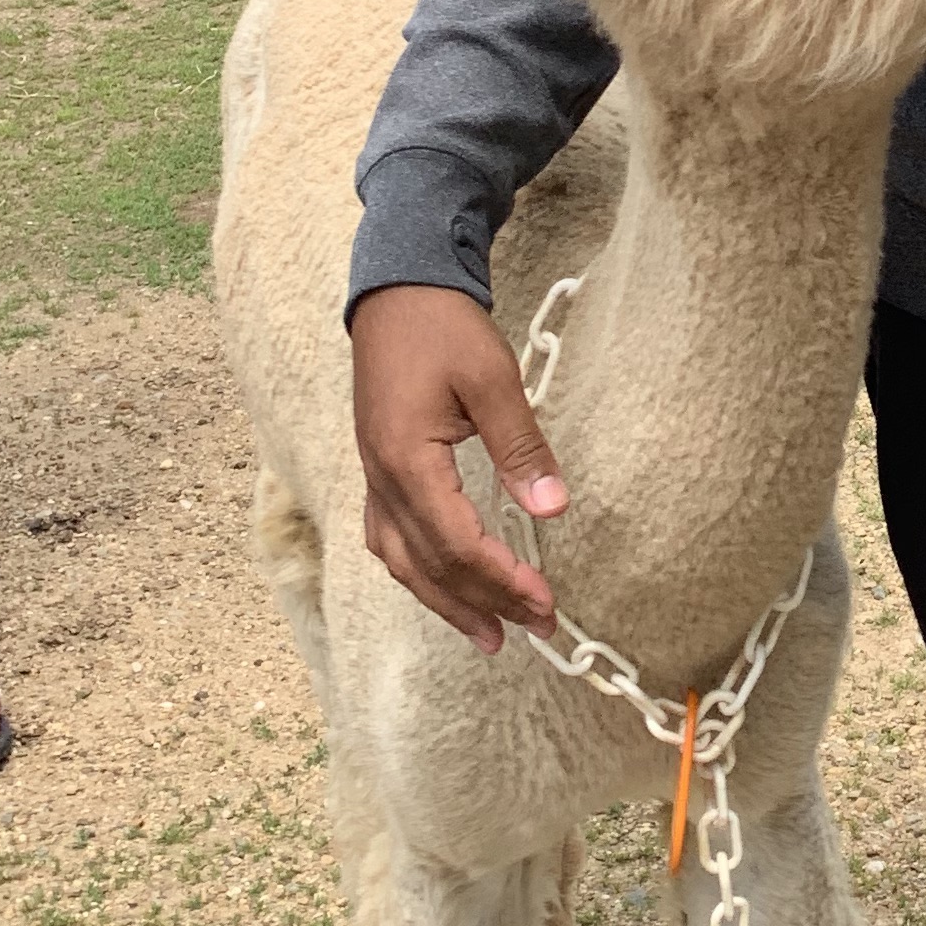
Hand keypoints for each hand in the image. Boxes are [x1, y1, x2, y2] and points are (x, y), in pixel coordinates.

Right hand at [347, 285, 568, 648]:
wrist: (397, 291)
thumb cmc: (443, 327)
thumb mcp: (491, 379)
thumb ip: (521, 446)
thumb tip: (552, 508)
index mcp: (406, 462)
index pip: (456, 546)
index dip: (500, 581)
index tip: (544, 601)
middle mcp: (381, 480)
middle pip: (430, 566)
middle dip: (483, 603)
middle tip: (534, 629)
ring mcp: (374, 477)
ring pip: (402, 562)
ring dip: (445, 602)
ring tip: (488, 634)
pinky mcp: (378, 469)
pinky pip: (390, 539)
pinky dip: (419, 572)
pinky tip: (442, 584)